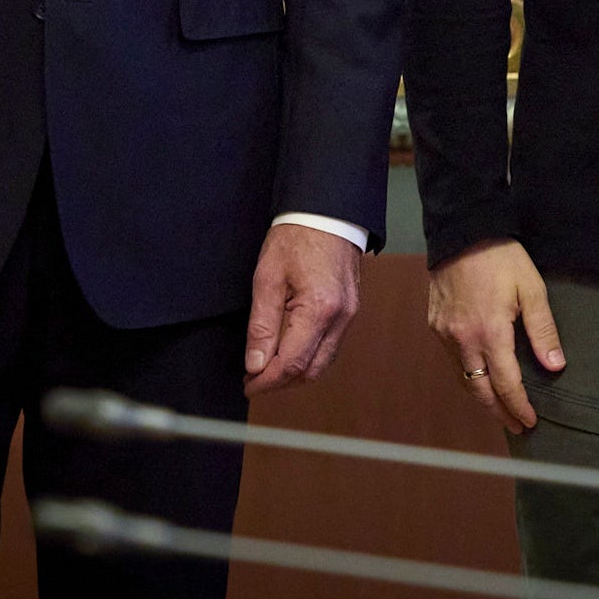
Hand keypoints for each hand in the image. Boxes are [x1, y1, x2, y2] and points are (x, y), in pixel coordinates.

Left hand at [244, 221, 361, 396]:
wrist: (328, 213)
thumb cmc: (297, 237)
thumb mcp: (267, 278)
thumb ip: (261, 325)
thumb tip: (255, 363)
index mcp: (319, 309)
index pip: (291, 363)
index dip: (266, 381)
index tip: (247, 384)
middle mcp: (340, 318)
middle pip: (311, 371)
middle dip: (280, 382)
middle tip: (253, 379)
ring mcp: (349, 315)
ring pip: (322, 363)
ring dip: (295, 372)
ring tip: (267, 366)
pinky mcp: (350, 311)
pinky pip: (330, 347)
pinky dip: (309, 356)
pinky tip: (288, 350)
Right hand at [426, 238, 563, 434]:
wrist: (462, 233)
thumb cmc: (501, 258)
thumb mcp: (532, 289)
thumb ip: (543, 330)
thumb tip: (555, 366)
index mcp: (490, 333)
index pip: (506, 384)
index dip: (518, 406)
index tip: (530, 421)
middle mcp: (463, 340)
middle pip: (480, 391)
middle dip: (499, 412)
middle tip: (515, 426)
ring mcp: (446, 334)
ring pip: (463, 378)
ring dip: (482, 397)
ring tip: (500, 408)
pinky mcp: (435, 326)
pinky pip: (453, 361)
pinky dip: (468, 376)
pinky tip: (480, 378)